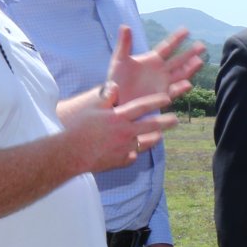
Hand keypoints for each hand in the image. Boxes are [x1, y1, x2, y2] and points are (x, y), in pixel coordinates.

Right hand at [59, 84, 176, 173]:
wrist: (70, 154)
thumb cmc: (78, 128)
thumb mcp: (91, 108)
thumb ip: (106, 96)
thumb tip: (115, 85)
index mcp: (118, 117)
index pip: (142, 107)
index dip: (156, 101)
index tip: (168, 98)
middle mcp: (125, 132)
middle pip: (151, 126)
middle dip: (165, 122)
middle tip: (175, 120)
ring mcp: (124, 148)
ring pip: (145, 143)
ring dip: (154, 139)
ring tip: (159, 136)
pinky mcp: (119, 161)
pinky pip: (132, 157)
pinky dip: (134, 154)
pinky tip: (134, 153)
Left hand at [106, 25, 204, 110]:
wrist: (116, 99)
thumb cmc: (116, 79)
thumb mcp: (119, 60)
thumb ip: (124, 44)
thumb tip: (125, 26)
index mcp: (153, 59)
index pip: (167, 46)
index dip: (177, 38)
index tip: (186, 30)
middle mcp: (161, 70)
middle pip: (179, 60)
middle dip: (190, 53)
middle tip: (202, 45)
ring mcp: (164, 83)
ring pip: (181, 74)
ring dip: (190, 69)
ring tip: (199, 61)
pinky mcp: (162, 96)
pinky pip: (173, 92)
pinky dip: (181, 89)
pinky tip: (187, 84)